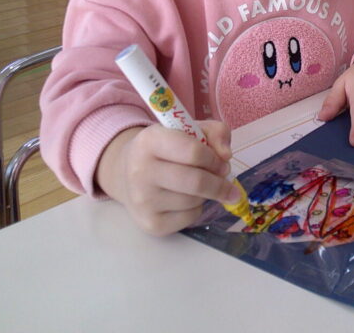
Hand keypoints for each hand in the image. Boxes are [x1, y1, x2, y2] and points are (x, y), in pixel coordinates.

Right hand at [95, 121, 243, 235]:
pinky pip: (189, 218)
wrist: (127, 173)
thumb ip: (215, 132)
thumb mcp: (188, 129)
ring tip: (198, 185)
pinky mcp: (150, 223)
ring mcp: (143, 200)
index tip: (223, 162)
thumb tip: (226, 156)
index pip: (193, 152)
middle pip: (196, 182)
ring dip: (206, 194)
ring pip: (194, 201)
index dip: (214, 159)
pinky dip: (196, 209)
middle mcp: (141, 171)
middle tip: (226, 180)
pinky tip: (186, 200)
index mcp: (150, 141)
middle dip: (219, 183)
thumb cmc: (165, 148)